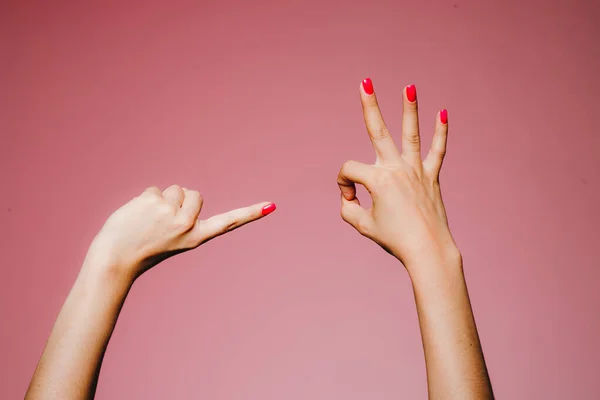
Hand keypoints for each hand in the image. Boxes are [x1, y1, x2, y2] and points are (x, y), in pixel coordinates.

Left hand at [85, 185, 275, 279]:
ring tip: (147, 220)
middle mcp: (187, 224)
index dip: (250, 213)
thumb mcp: (170, 238)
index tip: (271, 206)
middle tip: (161, 220)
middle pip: (193, 193)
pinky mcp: (153, 201)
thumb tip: (184, 193)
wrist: (114, 259)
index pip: (228, 222)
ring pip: (173, 189)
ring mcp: (171, 212)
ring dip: (160, 199)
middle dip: (179, 199)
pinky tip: (136, 216)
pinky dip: (144, 199)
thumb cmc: (141, 251)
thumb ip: (181, 218)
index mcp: (195, 237)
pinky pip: (154, 189)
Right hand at [337, 79, 458, 269]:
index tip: (352, 201)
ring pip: (411, 134)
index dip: (344, 186)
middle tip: (365, 82)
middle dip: (369, 105)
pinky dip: (441, 133)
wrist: (427, 251)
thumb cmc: (395, 240)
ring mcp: (417, 171)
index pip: (349, 171)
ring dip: (409, 109)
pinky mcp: (432, 178)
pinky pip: (438, 152)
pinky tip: (443, 114)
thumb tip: (350, 197)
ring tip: (410, 87)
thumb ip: (348, 209)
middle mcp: (397, 169)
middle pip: (378, 131)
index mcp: (377, 180)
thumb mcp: (363, 226)